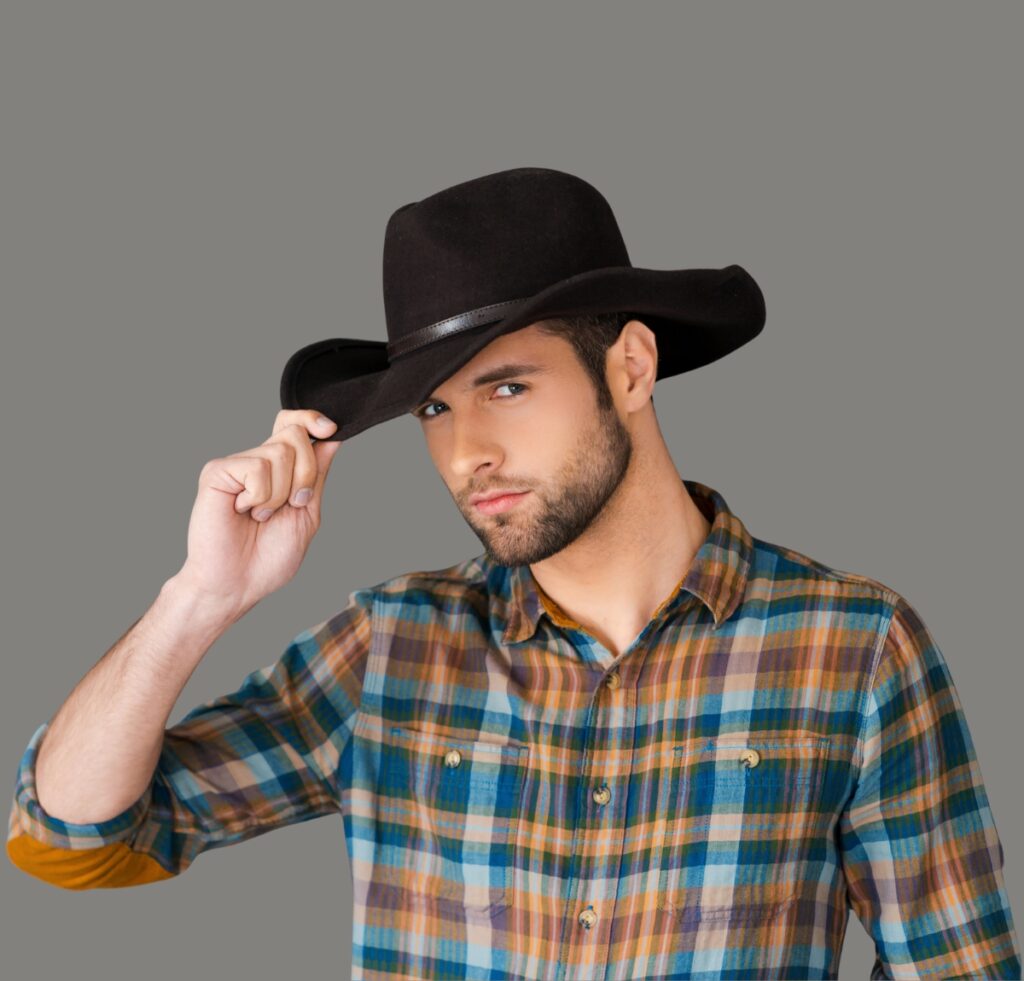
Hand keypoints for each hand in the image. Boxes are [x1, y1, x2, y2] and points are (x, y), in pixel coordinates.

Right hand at [171, 409, 342, 618]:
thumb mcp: (307, 512)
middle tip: (289, 504)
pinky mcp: (217, 472)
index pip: (293, 425)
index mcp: (279, 470)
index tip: (330, 429)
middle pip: (294, 434)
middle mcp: (257, 462)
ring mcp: (236, 465)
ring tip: (260, 515)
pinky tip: (243, 512)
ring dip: (280, 494)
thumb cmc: (268, 556)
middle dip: (305, 474)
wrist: (239, 583)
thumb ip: (318, 474)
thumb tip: (331, 438)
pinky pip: (257, 468)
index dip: (311, 419)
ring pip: (279, 452)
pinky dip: (260, 497)